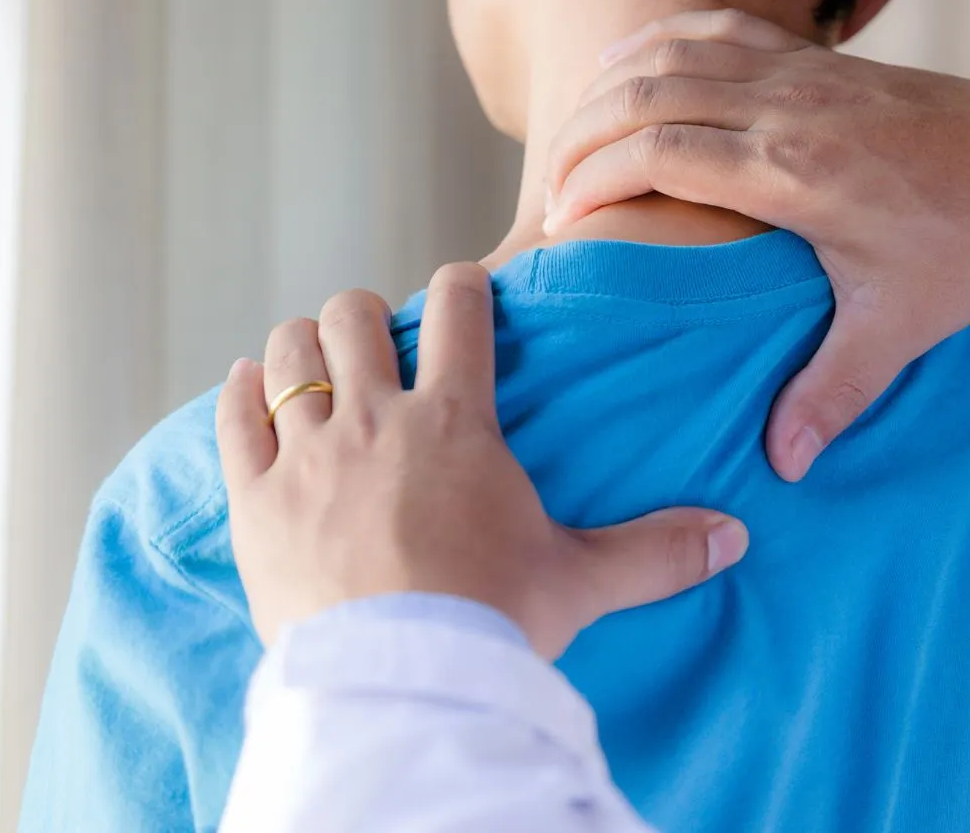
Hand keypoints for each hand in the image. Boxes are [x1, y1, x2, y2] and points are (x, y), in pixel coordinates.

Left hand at [216, 263, 748, 658]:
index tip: (463, 289)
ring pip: (289, 354)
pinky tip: (246, 389)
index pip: (459, 311)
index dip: (462, 286)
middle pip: (354, 316)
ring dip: (301, 345)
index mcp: (457, 422)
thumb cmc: (494, 624)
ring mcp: (308, 455)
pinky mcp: (256, 501)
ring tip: (313, 358)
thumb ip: (657, 552)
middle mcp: (376, 419)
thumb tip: (735, 538)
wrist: (402, 683)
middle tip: (379, 340)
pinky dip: (240, 394)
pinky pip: (234, 418)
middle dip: (366, 314)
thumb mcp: (581, 582)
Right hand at [545, 10, 969, 481]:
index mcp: (794, 172)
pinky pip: (719, 28)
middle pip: (643, 93)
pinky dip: (663, 40)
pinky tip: (634, 64)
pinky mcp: (820, 60)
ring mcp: (803, 72)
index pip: (656, 152)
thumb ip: (834, 391)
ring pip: (672, 52)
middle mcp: (787, 107)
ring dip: (610, 86)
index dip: (591, 181)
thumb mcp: (904, 325)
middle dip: (578, 137)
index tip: (561, 224)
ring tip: (572, 136)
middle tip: (548, 191)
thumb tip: (783, 466)